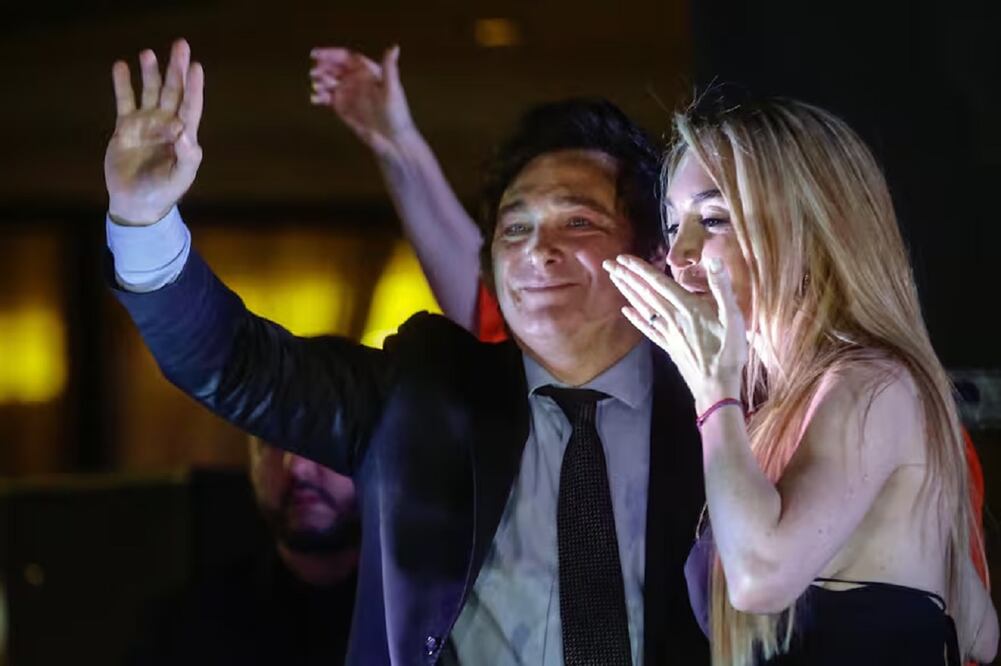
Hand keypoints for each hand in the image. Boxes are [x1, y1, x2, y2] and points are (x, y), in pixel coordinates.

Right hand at [104, 39, 203, 225]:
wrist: (137, 203)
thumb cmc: (163, 193)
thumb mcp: (179, 179)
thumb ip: (187, 158)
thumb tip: (187, 135)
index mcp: (183, 136)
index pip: (190, 106)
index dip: (194, 87)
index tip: (195, 67)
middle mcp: (167, 125)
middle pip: (173, 91)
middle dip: (176, 69)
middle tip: (179, 45)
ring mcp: (146, 124)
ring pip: (150, 92)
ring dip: (150, 72)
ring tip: (148, 53)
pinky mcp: (126, 127)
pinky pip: (125, 100)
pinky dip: (123, 84)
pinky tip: (121, 66)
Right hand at [309, 45, 414, 157]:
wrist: (392, 140)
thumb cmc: (396, 114)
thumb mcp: (393, 90)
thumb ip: (389, 68)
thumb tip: (394, 47)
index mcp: (367, 72)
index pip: (346, 58)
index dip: (331, 54)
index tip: (317, 55)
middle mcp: (356, 80)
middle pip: (334, 68)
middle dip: (322, 67)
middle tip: (315, 72)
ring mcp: (348, 94)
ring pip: (329, 82)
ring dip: (320, 81)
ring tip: (317, 86)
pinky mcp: (342, 108)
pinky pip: (327, 98)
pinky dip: (319, 96)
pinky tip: (314, 98)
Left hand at [604, 255, 746, 410]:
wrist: (716, 388)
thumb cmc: (728, 354)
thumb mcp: (734, 318)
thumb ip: (722, 288)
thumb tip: (714, 260)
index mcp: (688, 308)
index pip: (659, 283)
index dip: (640, 269)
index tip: (623, 258)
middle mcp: (673, 318)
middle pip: (645, 293)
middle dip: (626, 276)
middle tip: (607, 264)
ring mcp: (668, 333)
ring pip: (643, 307)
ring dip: (628, 291)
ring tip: (614, 279)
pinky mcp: (668, 346)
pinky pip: (648, 329)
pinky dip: (636, 318)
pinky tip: (625, 311)